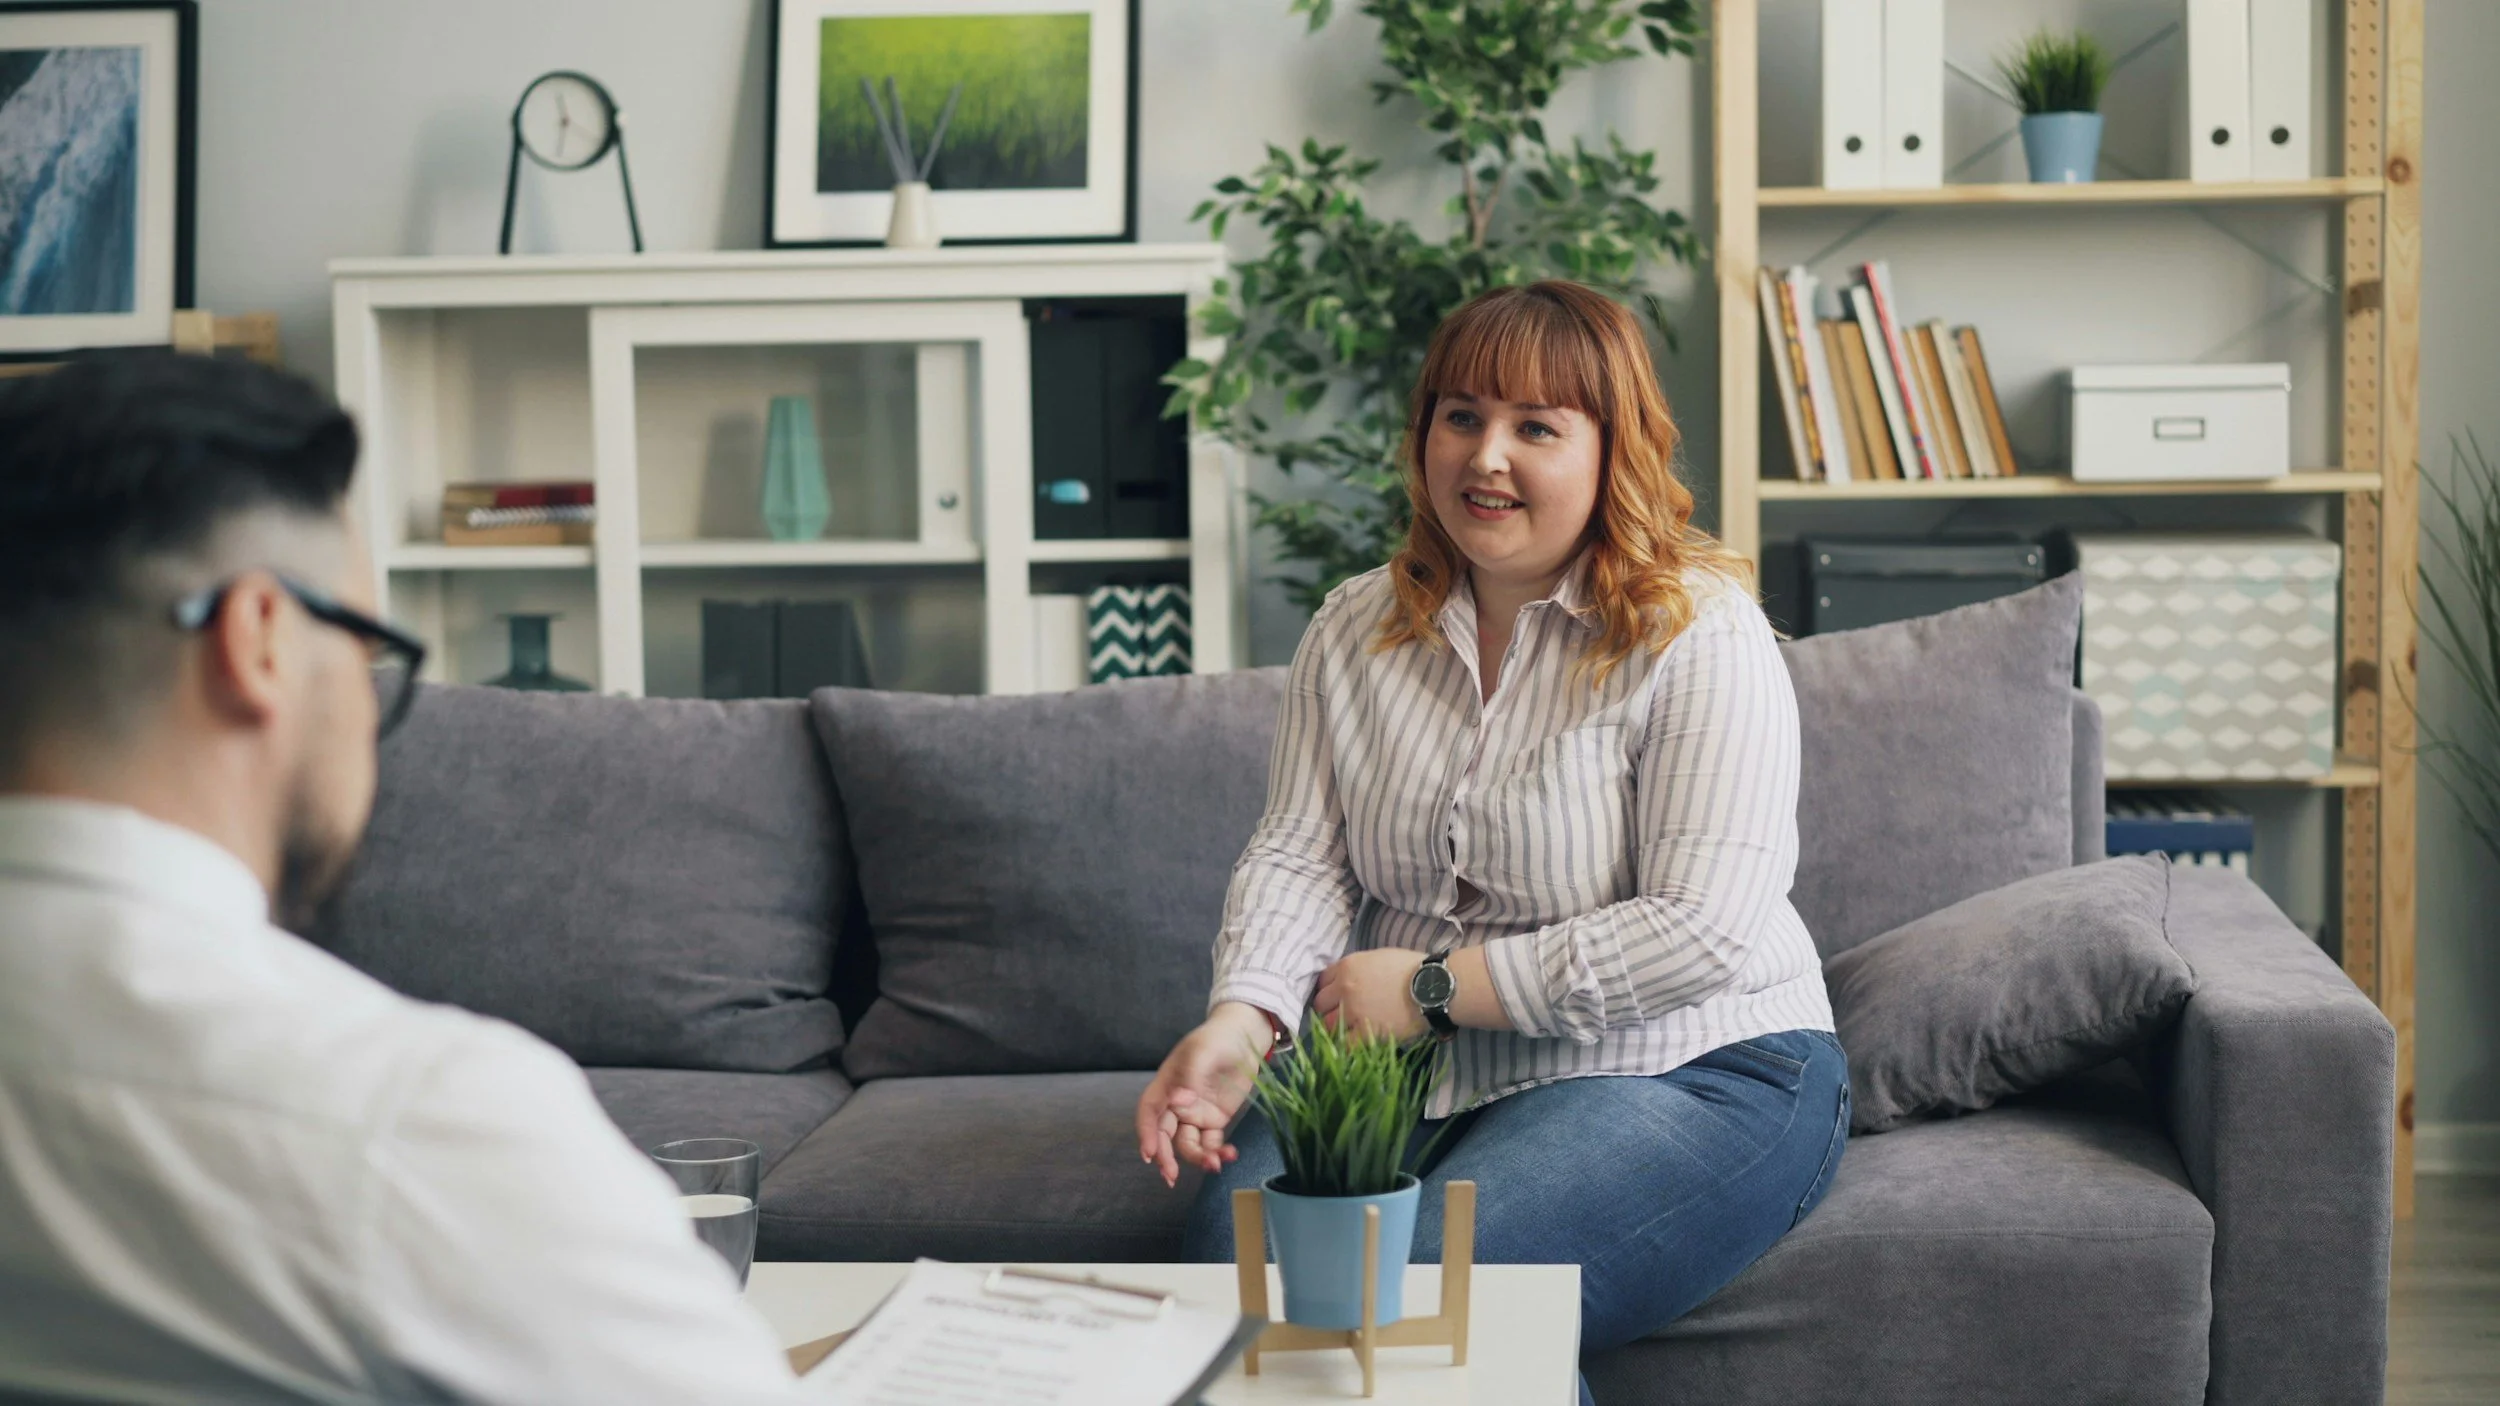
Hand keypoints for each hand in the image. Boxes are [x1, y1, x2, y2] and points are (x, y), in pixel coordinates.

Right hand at [1136, 1002, 1270, 1187]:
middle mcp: (1177, 1103)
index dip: (1146, 1133)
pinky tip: (1229, 1154)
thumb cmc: (1217, 1039)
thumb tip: (1179, 1102)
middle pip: (1164, 1135)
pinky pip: (1211, 1143)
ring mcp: (1196, 1114)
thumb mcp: (1202, 1052)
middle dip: (1165, 1157)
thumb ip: (1190, 1078)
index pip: (1149, 1112)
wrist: (1245, 1037)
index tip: (1150, 1153)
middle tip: (1171, 1176)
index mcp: (1167, 1085)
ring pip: (1188, 1145)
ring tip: (1216, 1164)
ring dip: (1198, 1158)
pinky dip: (1218, 1152)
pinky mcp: (1215, 1120)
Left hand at [1313, 948, 1427, 1041]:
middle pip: (1320, 1004)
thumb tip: (1350, 979)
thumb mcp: (1378, 957)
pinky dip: (1346, 1045)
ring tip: (1348, 1030)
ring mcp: (1352, 1012)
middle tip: (1341, 1014)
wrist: (1432, 987)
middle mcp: (1344, 988)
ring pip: (1327, 1025)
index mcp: (1348, 966)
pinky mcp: (1364, 1033)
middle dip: (1328, 1009)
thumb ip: (1358, 969)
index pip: (1323, 981)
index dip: (1329, 990)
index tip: (1336, 997)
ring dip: (1334, 1028)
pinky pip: (1344, 1044)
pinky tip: (1355, 1043)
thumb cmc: (1411, 968)